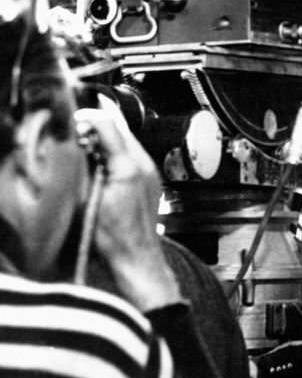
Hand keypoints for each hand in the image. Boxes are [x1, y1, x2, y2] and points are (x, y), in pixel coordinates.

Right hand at [75, 105, 180, 310]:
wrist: (137, 258)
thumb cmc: (113, 238)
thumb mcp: (86, 200)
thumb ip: (83, 168)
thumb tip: (77, 144)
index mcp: (128, 167)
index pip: (109, 126)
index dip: (88, 118)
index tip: (73, 120)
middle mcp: (144, 165)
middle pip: (121, 130)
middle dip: (98, 126)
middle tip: (78, 129)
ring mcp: (151, 172)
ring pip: (128, 142)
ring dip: (108, 139)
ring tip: (88, 146)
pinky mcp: (151, 180)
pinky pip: (134, 156)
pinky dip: (117, 153)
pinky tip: (103, 164)